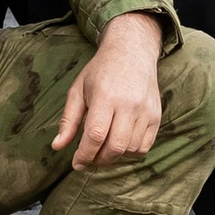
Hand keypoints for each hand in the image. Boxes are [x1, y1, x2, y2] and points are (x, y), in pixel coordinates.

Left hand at [53, 12, 164, 166]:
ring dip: (114, 157)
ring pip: (131, 150)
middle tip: (90, 158)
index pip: (96, 135)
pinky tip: (120, 144)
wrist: (132, 52)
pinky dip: (131, 153)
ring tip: (103, 149)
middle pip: (115, 147)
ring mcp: (145, 110)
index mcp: (105, 96)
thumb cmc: (101, 71)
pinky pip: (144, 146)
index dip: (84, 155)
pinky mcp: (156, 115)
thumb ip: (68, 120)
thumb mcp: (78, 90)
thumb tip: (57, 146)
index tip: (76, 163)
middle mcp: (128, 104)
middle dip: (99, 160)